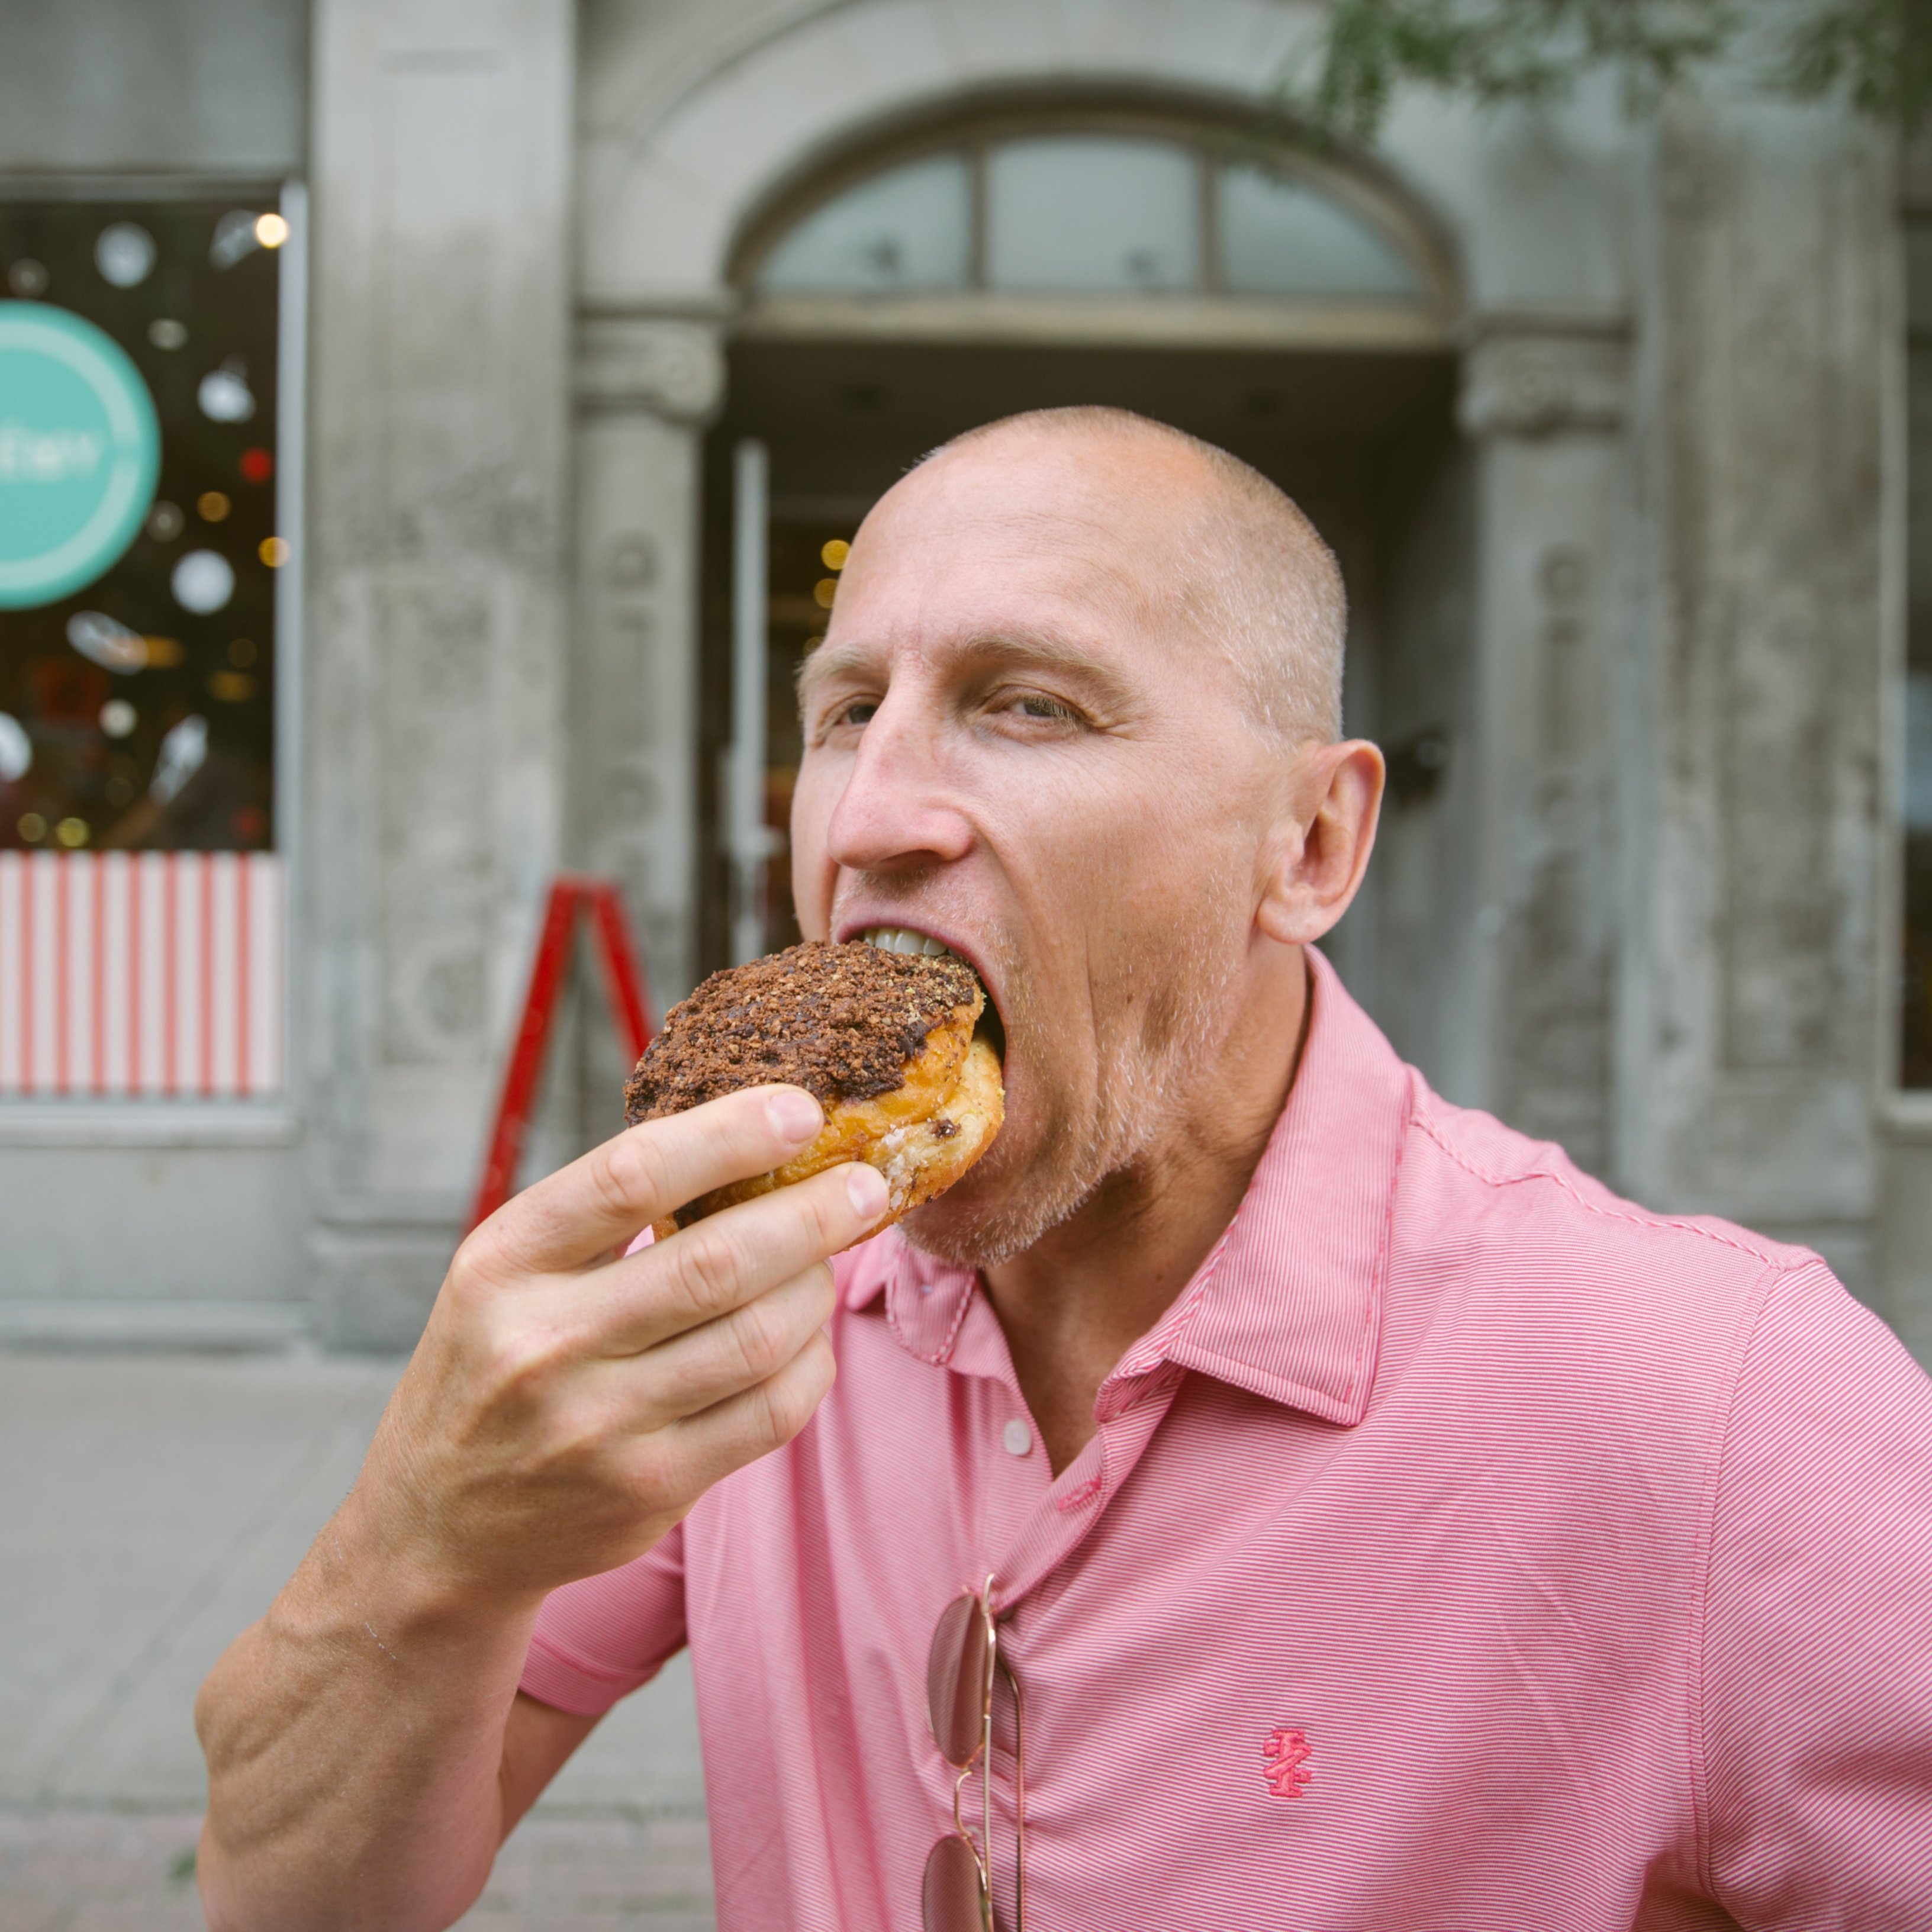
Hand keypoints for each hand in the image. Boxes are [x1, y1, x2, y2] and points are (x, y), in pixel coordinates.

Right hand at [348, 1085, 885, 1614]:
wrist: (437, 1528)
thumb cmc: (495, 1364)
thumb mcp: (506, 1272)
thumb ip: (602, 1213)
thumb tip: (745, 1137)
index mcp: (504, 1262)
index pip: (630, 1176)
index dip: (729, 1135)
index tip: (801, 1110)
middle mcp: (545, 1344)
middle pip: (716, 1262)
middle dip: (814, 1214)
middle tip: (867, 1185)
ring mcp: (597, 1427)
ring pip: (758, 1338)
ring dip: (817, 1288)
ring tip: (829, 1261)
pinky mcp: (649, 1491)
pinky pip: (770, 1414)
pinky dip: (810, 1362)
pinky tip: (808, 1336)